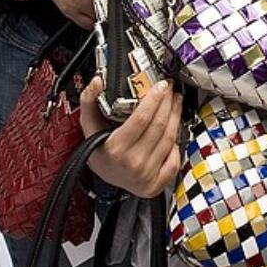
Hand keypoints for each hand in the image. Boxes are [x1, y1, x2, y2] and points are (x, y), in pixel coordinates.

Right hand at [79, 76, 181, 198]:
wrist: (104, 180)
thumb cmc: (99, 152)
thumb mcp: (89, 127)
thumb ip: (89, 102)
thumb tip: (96, 82)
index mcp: (115, 148)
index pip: (141, 118)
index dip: (154, 99)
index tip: (161, 86)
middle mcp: (132, 163)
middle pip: (158, 126)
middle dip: (167, 103)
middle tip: (169, 90)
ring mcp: (145, 175)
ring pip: (169, 139)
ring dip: (175, 116)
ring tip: (175, 102)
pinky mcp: (155, 184)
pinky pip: (174, 161)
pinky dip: (177, 144)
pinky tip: (173, 131)